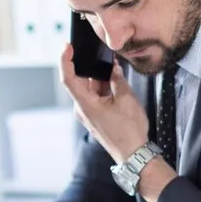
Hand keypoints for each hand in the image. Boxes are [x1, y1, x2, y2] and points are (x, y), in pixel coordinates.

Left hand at [60, 45, 148, 164]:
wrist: (134, 154)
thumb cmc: (129, 130)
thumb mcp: (126, 98)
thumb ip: (117, 79)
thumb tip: (113, 67)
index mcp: (86, 105)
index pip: (68, 79)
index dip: (66, 61)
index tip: (68, 47)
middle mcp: (82, 109)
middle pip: (81, 82)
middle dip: (93, 68)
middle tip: (106, 57)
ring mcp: (88, 114)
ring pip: (90, 89)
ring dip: (102, 79)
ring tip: (117, 73)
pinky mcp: (95, 116)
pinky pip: (96, 97)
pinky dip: (104, 88)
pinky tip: (117, 83)